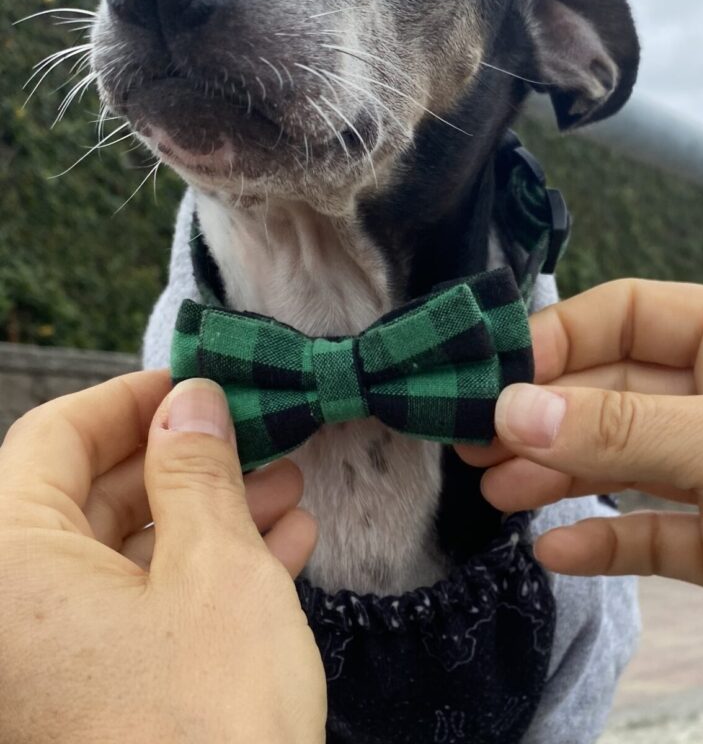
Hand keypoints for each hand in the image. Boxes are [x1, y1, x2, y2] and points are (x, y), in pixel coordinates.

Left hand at [0, 373, 325, 743]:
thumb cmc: (210, 722)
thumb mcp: (215, 568)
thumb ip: (197, 470)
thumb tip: (189, 401)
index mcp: (9, 569)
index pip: (52, 441)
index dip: (126, 400)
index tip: (189, 379)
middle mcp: (12, 617)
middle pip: (90, 500)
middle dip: (185, 463)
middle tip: (254, 435)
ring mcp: (50, 670)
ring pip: (125, 559)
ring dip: (210, 518)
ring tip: (288, 489)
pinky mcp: (93, 705)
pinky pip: (138, 616)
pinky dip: (205, 577)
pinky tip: (283, 550)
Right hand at [459, 279, 702, 693]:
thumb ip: (629, 429)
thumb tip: (518, 408)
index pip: (633, 315)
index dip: (561, 339)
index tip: (497, 374)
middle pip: (617, 389)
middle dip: (547, 412)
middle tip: (476, 437)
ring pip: (626, 461)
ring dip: (559, 472)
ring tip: (498, 490)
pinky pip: (655, 535)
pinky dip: (603, 541)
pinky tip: (557, 550)